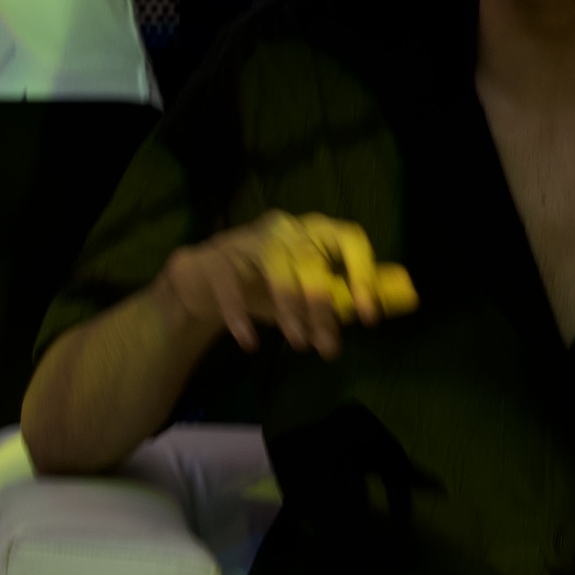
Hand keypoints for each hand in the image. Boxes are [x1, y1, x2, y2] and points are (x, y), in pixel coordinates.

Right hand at [147, 210, 418, 358]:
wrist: (205, 283)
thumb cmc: (267, 284)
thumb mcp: (306, 290)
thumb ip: (336, 301)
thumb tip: (368, 320)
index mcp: (315, 231)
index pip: (349, 238)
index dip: (363, 274)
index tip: (368, 317)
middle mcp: (286, 228)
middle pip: (313, 261)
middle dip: (323, 308)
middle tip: (327, 347)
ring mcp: (249, 239)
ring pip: (278, 269)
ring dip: (290, 311)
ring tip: (298, 344)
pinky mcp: (218, 258)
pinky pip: (232, 286)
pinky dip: (241, 316)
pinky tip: (250, 342)